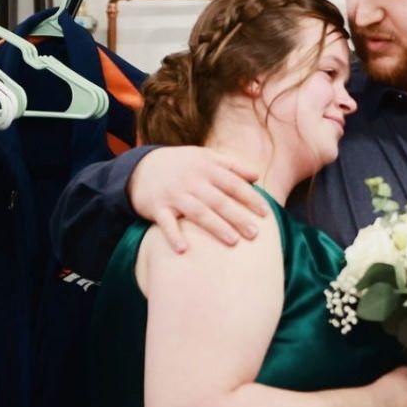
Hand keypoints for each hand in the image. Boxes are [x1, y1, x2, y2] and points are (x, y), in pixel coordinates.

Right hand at [128, 146, 268, 252]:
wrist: (140, 166)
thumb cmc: (181, 164)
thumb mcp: (204, 157)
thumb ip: (231, 165)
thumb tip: (257, 176)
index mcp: (206, 167)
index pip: (233, 184)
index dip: (250, 198)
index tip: (265, 213)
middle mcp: (192, 180)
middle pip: (219, 200)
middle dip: (238, 217)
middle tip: (255, 234)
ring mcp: (174, 194)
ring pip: (198, 212)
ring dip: (216, 227)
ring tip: (233, 242)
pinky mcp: (156, 207)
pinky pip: (166, 223)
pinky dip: (173, 236)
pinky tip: (184, 249)